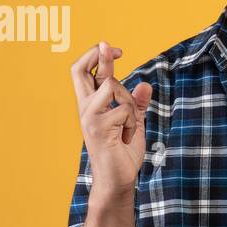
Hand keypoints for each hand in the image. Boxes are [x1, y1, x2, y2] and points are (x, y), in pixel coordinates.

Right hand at [70, 40, 152, 197]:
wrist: (116, 180)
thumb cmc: (122, 154)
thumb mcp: (134, 124)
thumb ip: (137, 105)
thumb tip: (146, 85)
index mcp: (91, 105)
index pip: (82, 72)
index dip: (96, 56)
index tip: (116, 50)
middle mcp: (85, 108)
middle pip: (81, 70)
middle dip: (99, 54)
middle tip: (111, 46)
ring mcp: (89, 116)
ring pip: (112, 86)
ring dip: (128, 102)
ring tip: (128, 126)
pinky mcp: (97, 127)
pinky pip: (124, 109)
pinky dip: (132, 122)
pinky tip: (126, 138)